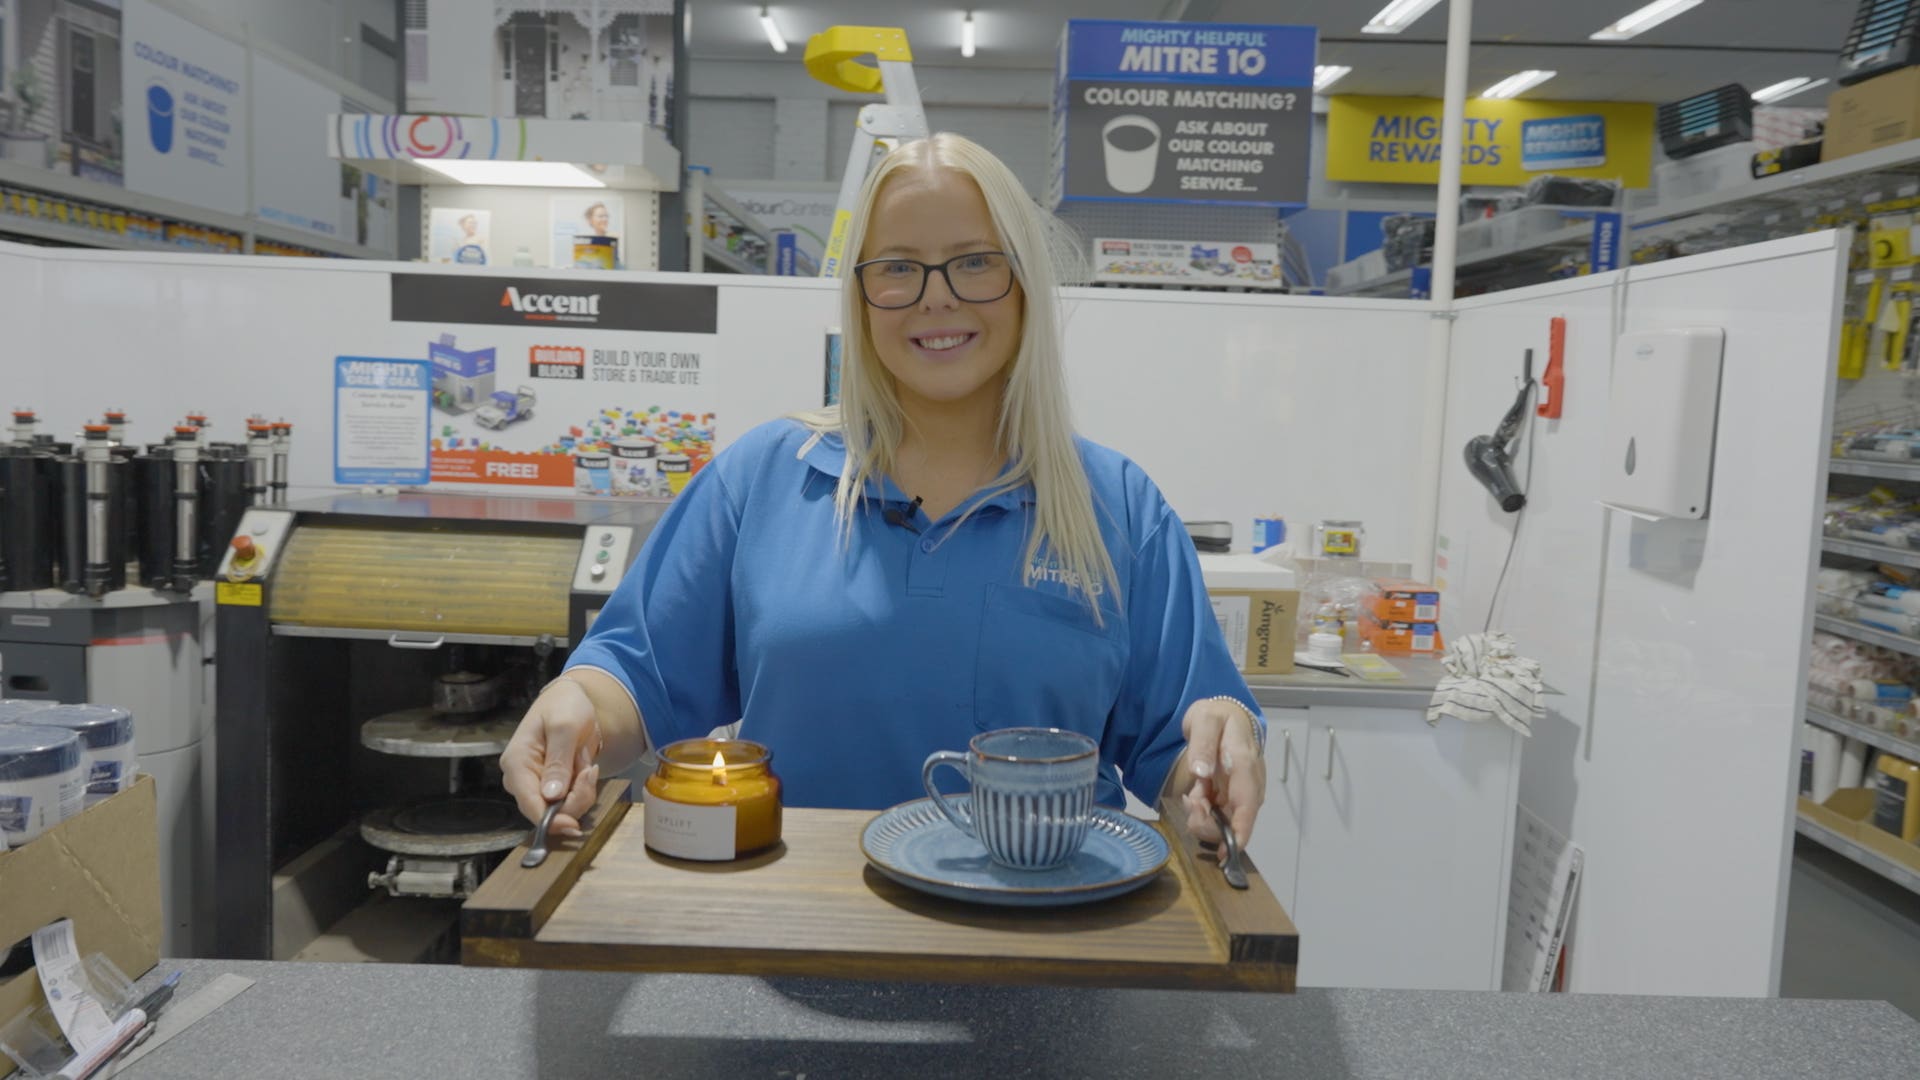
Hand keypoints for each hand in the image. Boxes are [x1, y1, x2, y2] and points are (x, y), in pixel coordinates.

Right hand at [500, 677, 603, 837]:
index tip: (573, 825)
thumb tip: (551, 796)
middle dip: (575, 798)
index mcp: (516, 763)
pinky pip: (573, 801)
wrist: (572, 699)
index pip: (528, 803)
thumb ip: (558, 762)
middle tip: (589, 772)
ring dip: (583, 792)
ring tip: (586, 764)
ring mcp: (538, 785)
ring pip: (564, 809)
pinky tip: (585, 767)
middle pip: (547, 811)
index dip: (550, 819)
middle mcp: (522, 779)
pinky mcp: (554, 788)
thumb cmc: (564, 706)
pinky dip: (585, 788)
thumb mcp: (564, 727)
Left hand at [1179, 699, 1264, 862]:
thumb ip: (1202, 743)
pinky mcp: (1233, 797)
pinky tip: (1198, 795)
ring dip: (1203, 816)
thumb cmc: (1217, 716)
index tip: (1227, 853)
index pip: (1247, 807)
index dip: (1239, 833)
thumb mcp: (1205, 720)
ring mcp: (1241, 793)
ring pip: (1224, 822)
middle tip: (1192, 799)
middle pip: (1233, 822)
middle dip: (1207, 822)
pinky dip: (1204, 812)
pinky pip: (1219, 815)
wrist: (1226, 714)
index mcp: (1244, 766)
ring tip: (1194, 792)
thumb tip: (1202, 772)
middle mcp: (1248, 784)